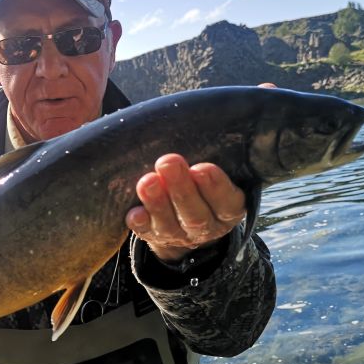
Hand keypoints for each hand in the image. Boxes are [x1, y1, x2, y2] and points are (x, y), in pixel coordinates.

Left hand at [126, 153, 245, 262]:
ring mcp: (180, 236)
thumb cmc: (201, 181)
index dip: (216, 187)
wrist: (181, 215)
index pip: (227, 202)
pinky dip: (141, 223)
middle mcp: (207, 226)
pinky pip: (147, 233)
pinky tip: (135, 212)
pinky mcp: (155, 237)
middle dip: (181, 188)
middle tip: (168, 163)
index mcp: (228, 209)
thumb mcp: (214, 171)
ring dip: (158, 202)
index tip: (202, 169)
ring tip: (147, 181)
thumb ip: (210, 155)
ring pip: (171, 225)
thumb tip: (200, 126)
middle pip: (196, 215)